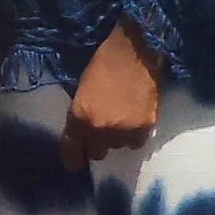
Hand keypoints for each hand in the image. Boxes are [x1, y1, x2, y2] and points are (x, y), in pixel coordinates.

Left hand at [61, 24, 162, 169]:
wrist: (136, 51)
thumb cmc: (105, 63)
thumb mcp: (82, 90)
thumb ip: (81, 115)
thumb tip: (82, 134)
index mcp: (78, 117)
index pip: (71, 151)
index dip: (73, 159)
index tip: (76, 163)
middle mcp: (98, 129)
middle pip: (96, 153)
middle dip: (98, 143)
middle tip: (104, 129)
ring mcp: (122, 131)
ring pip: (117, 147)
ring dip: (118, 137)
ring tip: (122, 118)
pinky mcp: (144, 129)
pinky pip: (136, 143)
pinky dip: (135, 134)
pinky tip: (135, 118)